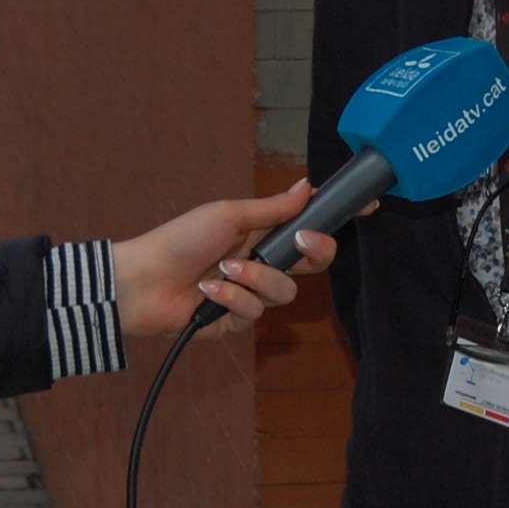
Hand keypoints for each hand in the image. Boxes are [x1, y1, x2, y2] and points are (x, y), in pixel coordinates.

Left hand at [113, 179, 341, 336]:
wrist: (142, 281)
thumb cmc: (179, 239)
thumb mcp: (229, 215)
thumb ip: (273, 209)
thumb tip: (306, 186)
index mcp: (262, 235)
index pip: (310, 229)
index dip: (337, 221)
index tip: (366, 207)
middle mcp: (262, 264)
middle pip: (313, 264)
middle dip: (312, 253)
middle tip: (301, 243)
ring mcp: (250, 294)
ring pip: (284, 292)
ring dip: (253, 279)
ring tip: (221, 271)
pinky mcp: (236, 321)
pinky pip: (253, 313)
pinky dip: (229, 299)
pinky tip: (205, 291)